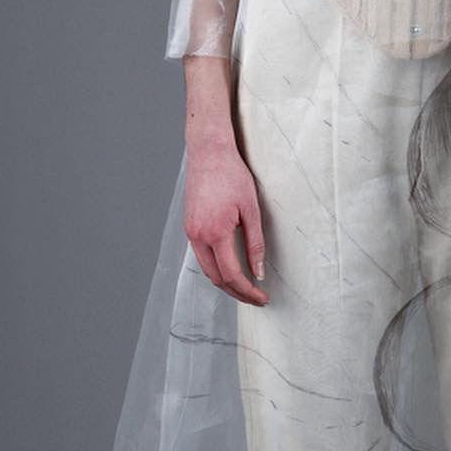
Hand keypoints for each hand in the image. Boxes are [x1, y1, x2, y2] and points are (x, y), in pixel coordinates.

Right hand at [184, 140, 268, 305]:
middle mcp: (198, 236)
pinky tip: (230, 266)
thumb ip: (255, 243)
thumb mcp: (251, 210)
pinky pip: (201, 255)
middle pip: (216, 278)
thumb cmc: (231, 175)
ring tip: (245, 286)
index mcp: (215, 233)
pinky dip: (215, 266)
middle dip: (237, 292)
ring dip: (225, 281)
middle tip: (256, 297)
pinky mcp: (189, 226)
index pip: (232, 275)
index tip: (262, 298)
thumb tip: (259, 271)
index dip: (248, 291)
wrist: (208, 153)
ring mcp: (190, 232)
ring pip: (206, 269)